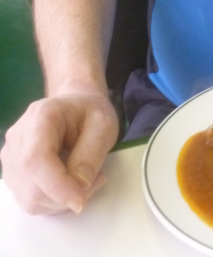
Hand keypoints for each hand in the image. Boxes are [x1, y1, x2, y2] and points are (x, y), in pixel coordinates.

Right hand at [0, 93, 119, 214]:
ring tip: (84, 180)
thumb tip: (80, 184)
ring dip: (60, 201)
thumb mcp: (104, 124)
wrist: (77, 107)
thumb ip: (92, 152)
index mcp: (41, 116)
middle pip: (30, 185)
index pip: (36, 159)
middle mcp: (18, 136)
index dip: (56, 186)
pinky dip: (52, 202)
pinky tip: (69, 184)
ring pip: (29, 199)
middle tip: (95, 181)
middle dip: (64, 196)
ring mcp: (10, 156)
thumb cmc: (90, 113)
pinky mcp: (12, 173)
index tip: (80, 201)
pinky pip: (29, 201)